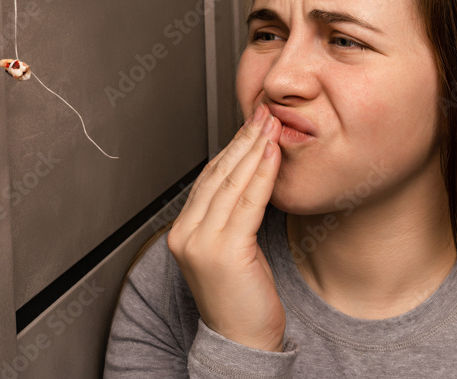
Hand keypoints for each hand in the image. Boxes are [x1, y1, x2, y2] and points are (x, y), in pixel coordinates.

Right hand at [167, 103, 285, 351]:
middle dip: (242, 140)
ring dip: (254, 148)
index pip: (208, 179)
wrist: (243, 344)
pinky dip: (262, 174)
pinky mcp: (224, 251)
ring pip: (230, 183)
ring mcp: (201, 243)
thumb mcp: (233, 250)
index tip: (250, 124)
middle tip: (262, 112)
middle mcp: (186, 234)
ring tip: (271, 124)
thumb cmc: (243, 301)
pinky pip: (247, 202)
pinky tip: (273, 154)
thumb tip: (250, 177)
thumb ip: (233, 217)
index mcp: (183, 232)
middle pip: (217, 175)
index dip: (231, 148)